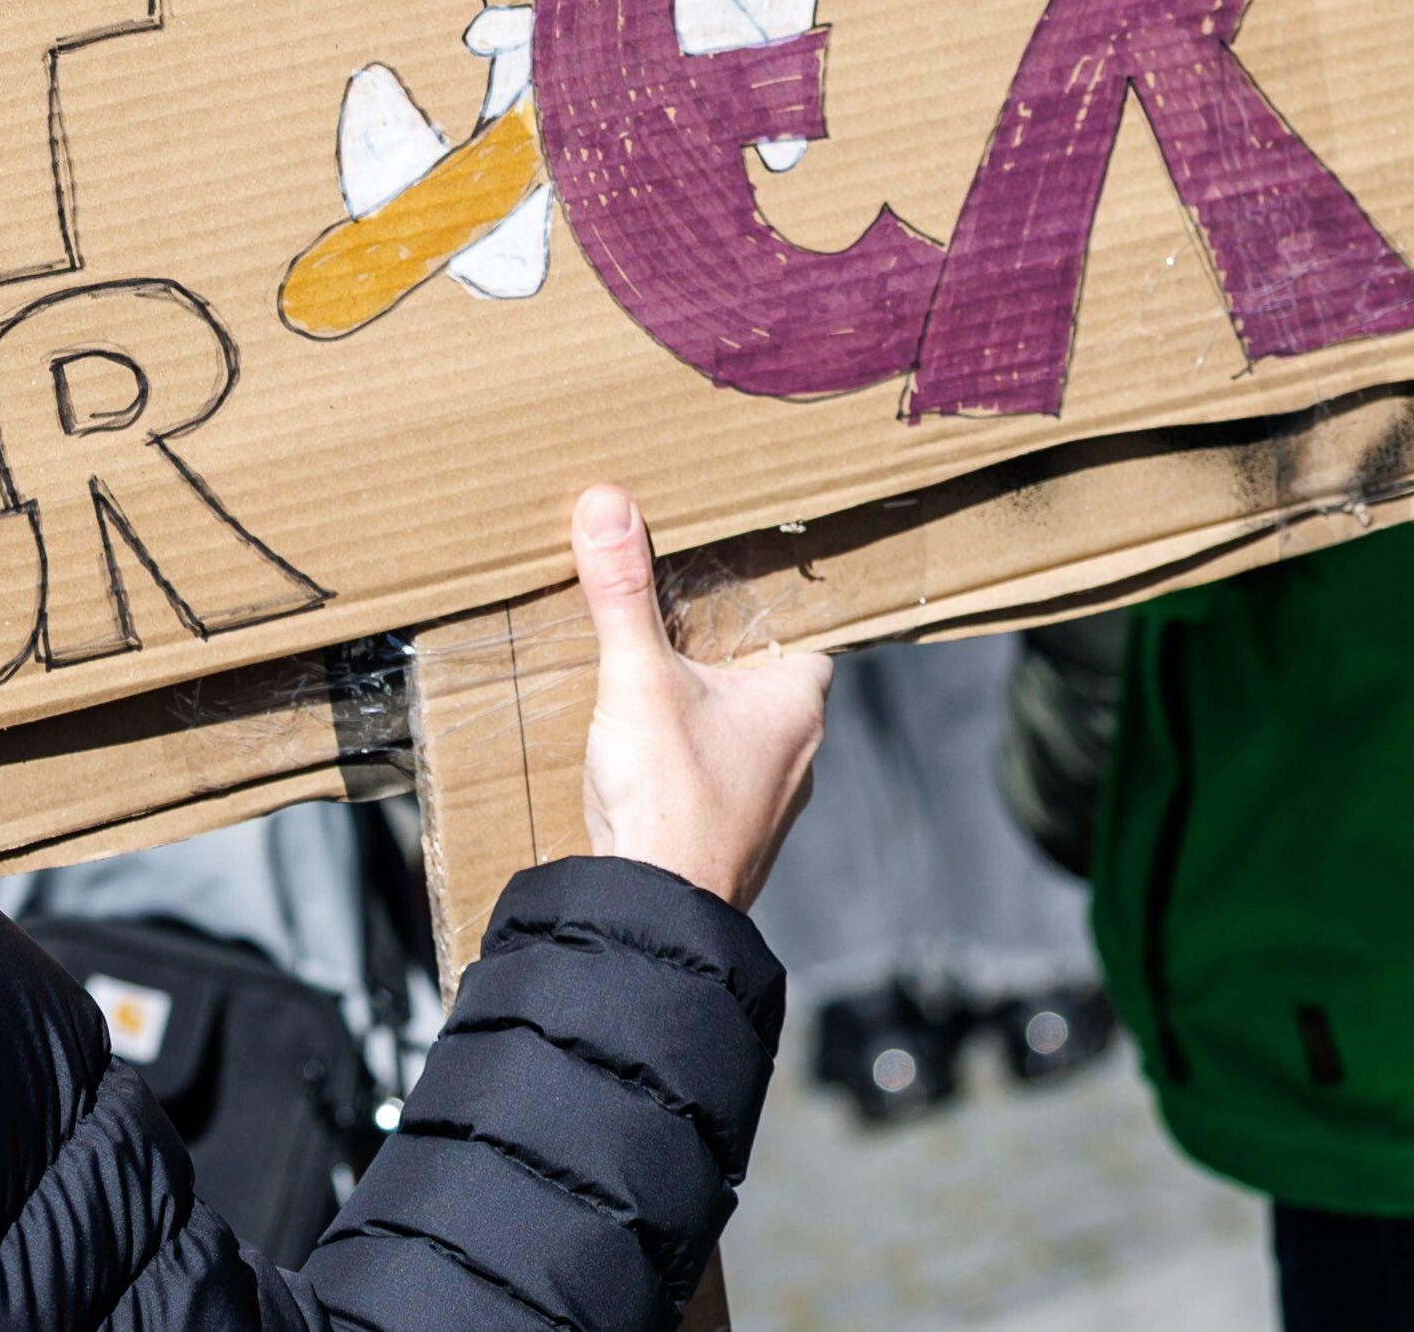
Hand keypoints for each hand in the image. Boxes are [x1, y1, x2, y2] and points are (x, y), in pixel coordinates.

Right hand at [572, 484, 828, 909]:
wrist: (654, 909)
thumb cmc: (668, 793)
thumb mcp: (636, 676)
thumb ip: (621, 592)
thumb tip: (606, 503)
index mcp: (796, 709)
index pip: (807, 645)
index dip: (772, 621)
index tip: (733, 601)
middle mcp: (798, 761)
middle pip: (770, 692)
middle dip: (725, 669)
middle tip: (676, 639)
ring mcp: (767, 811)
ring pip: (744, 746)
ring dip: (706, 725)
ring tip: (653, 699)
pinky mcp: (730, 845)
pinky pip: (716, 790)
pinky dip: (687, 772)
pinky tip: (643, 767)